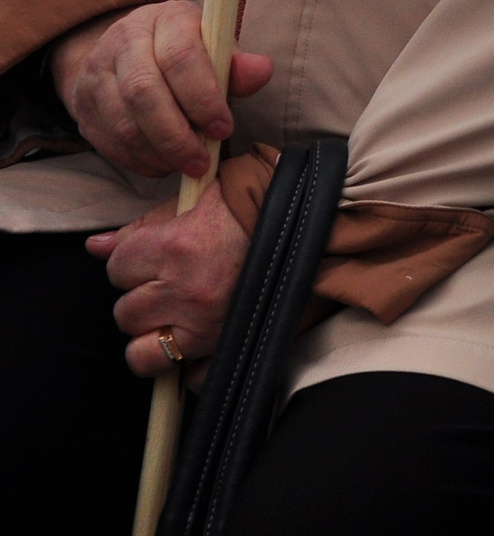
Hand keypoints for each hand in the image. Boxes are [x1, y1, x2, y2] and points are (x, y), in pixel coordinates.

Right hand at [49, 2, 273, 179]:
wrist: (127, 52)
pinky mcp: (84, 107)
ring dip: (159, 153)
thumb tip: (262, 71)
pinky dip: (139, 161)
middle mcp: (123, 41)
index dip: (203, 97)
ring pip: (123, 123)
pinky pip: (109, 143)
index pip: (179, 57)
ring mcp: (96, 74)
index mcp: (165, 19)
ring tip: (188, 165)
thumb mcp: (215, 47)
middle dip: (178, 135)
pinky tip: (164, 165)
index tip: (224, 128)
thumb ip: (237, 64)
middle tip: (203, 160)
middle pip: (144, 92)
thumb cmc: (186, 51)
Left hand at [89, 188, 249, 379]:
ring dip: (156, 333)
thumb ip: (143, 225)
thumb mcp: (198, 201)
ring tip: (179, 314)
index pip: (117, 268)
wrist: (314, 223)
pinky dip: (183, 365)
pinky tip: (193, 341)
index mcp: (176, 247)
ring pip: (141, 350)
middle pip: (125, 312)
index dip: (133, 262)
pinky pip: (182, 376)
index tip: (156, 255)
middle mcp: (185, 290)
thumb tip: (96, 246)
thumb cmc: (255, 208)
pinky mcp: (225, 346)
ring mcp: (205, 323)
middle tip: (171, 283)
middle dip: (143, 298)